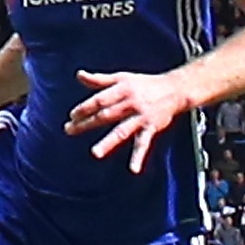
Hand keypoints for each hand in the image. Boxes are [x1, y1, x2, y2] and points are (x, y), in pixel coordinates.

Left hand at [67, 70, 191, 171]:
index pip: (99, 99)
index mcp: (121, 89)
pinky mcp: (151, 128)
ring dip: (108, 142)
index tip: (72, 116)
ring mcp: (140, 117)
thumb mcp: (122, 78)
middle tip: (70, 130)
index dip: (85, 108)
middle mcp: (130, 103)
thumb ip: (99, 80)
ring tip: (95, 153)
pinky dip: (138, 157)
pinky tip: (133, 169)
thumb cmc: (145, 84)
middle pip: (105, 115)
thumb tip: (79, 75)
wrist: (174, 89)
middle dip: (86, 123)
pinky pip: (143, 144)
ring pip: (121, 130)